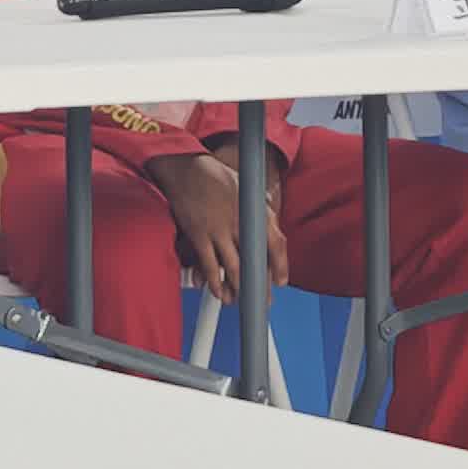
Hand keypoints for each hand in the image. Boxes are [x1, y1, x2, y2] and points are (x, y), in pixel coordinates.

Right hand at [145, 148, 282, 303]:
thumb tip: (271, 228)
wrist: (186, 168)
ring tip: (238, 300)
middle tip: (261, 300)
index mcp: (256, 210)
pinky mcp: (199, 235)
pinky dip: (214, 282)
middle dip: (259, 286)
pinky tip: (218, 291)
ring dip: (237, 289)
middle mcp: (241, 222)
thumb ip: (261, 210)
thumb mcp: (247, 189)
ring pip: (234, 269)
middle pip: (255, 262)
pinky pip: (209, 265)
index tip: (280, 281)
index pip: (276, 243)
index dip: (280, 266)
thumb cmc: (216, 177)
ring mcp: (220, 229)